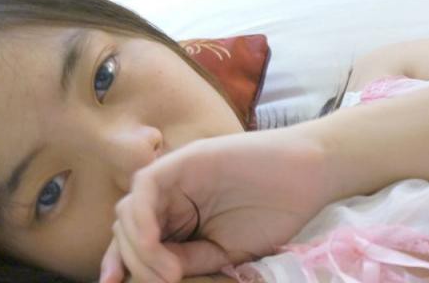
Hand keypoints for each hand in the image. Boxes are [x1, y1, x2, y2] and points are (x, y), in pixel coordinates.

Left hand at [99, 127, 329, 282]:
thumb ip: (188, 260)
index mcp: (178, 218)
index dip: (120, 265)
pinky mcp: (184, 159)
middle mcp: (170, 196)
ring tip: (168, 272)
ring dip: (137, 245)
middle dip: (129, 261)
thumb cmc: (274, 213)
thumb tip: (152, 276)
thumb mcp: (225, 252)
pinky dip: (142, 216)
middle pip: (125, 227)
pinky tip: (153, 242)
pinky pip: (146, 186)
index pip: (134, 242)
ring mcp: (175, 176)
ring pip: (130, 209)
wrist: (307, 176)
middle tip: (162, 281)